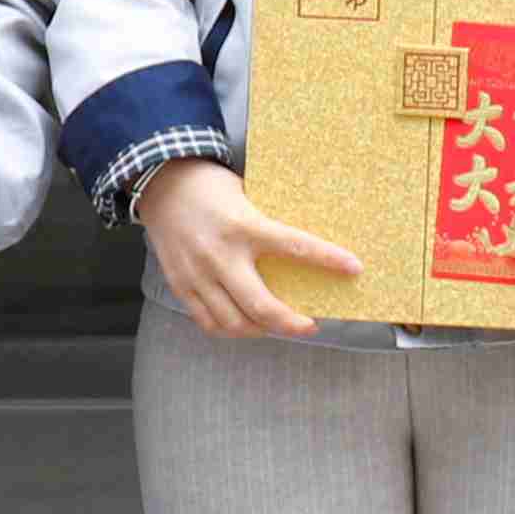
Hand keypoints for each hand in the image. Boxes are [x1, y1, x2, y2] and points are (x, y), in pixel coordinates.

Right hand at [143, 162, 367, 341]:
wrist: (160, 183)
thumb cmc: (207, 186)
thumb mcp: (245, 195)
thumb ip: (266, 224)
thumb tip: (301, 248)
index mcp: (243, 225)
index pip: (295, 246)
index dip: (328, 260)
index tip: (354, 268)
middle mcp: (220, 254)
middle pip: (262, 305)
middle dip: (291, 323)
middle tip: (310, 325)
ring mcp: (198, 273)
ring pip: (235, 322)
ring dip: (262, 330)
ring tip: (276, 325)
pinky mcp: (181, 284)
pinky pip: (209, 322)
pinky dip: (231, 329)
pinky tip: (244, 324)